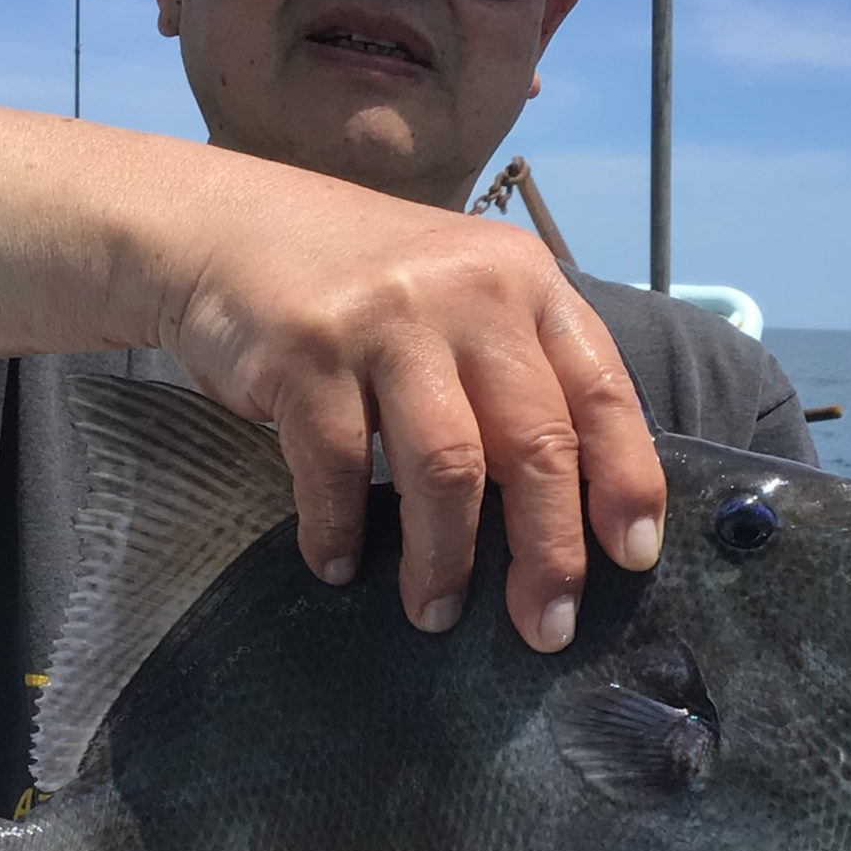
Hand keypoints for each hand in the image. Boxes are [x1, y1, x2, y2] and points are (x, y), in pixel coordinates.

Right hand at [159, 184, 663, 653]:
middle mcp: (469, 293)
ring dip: (446, 559)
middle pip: (536, 446)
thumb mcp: (458, 295)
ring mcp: (389, 319)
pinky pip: (342, 468)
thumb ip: (516, 370)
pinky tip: (338, 565)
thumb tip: (569, 509)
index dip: (627, 483)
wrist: (219, 224)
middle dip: (547, 553)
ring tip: (436, 613)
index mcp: (525, 284)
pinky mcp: (309, 350)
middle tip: (545, 626)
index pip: (603, 394)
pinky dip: (341, 531)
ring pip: (447, 469)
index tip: (631, 557)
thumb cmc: (355, 282)